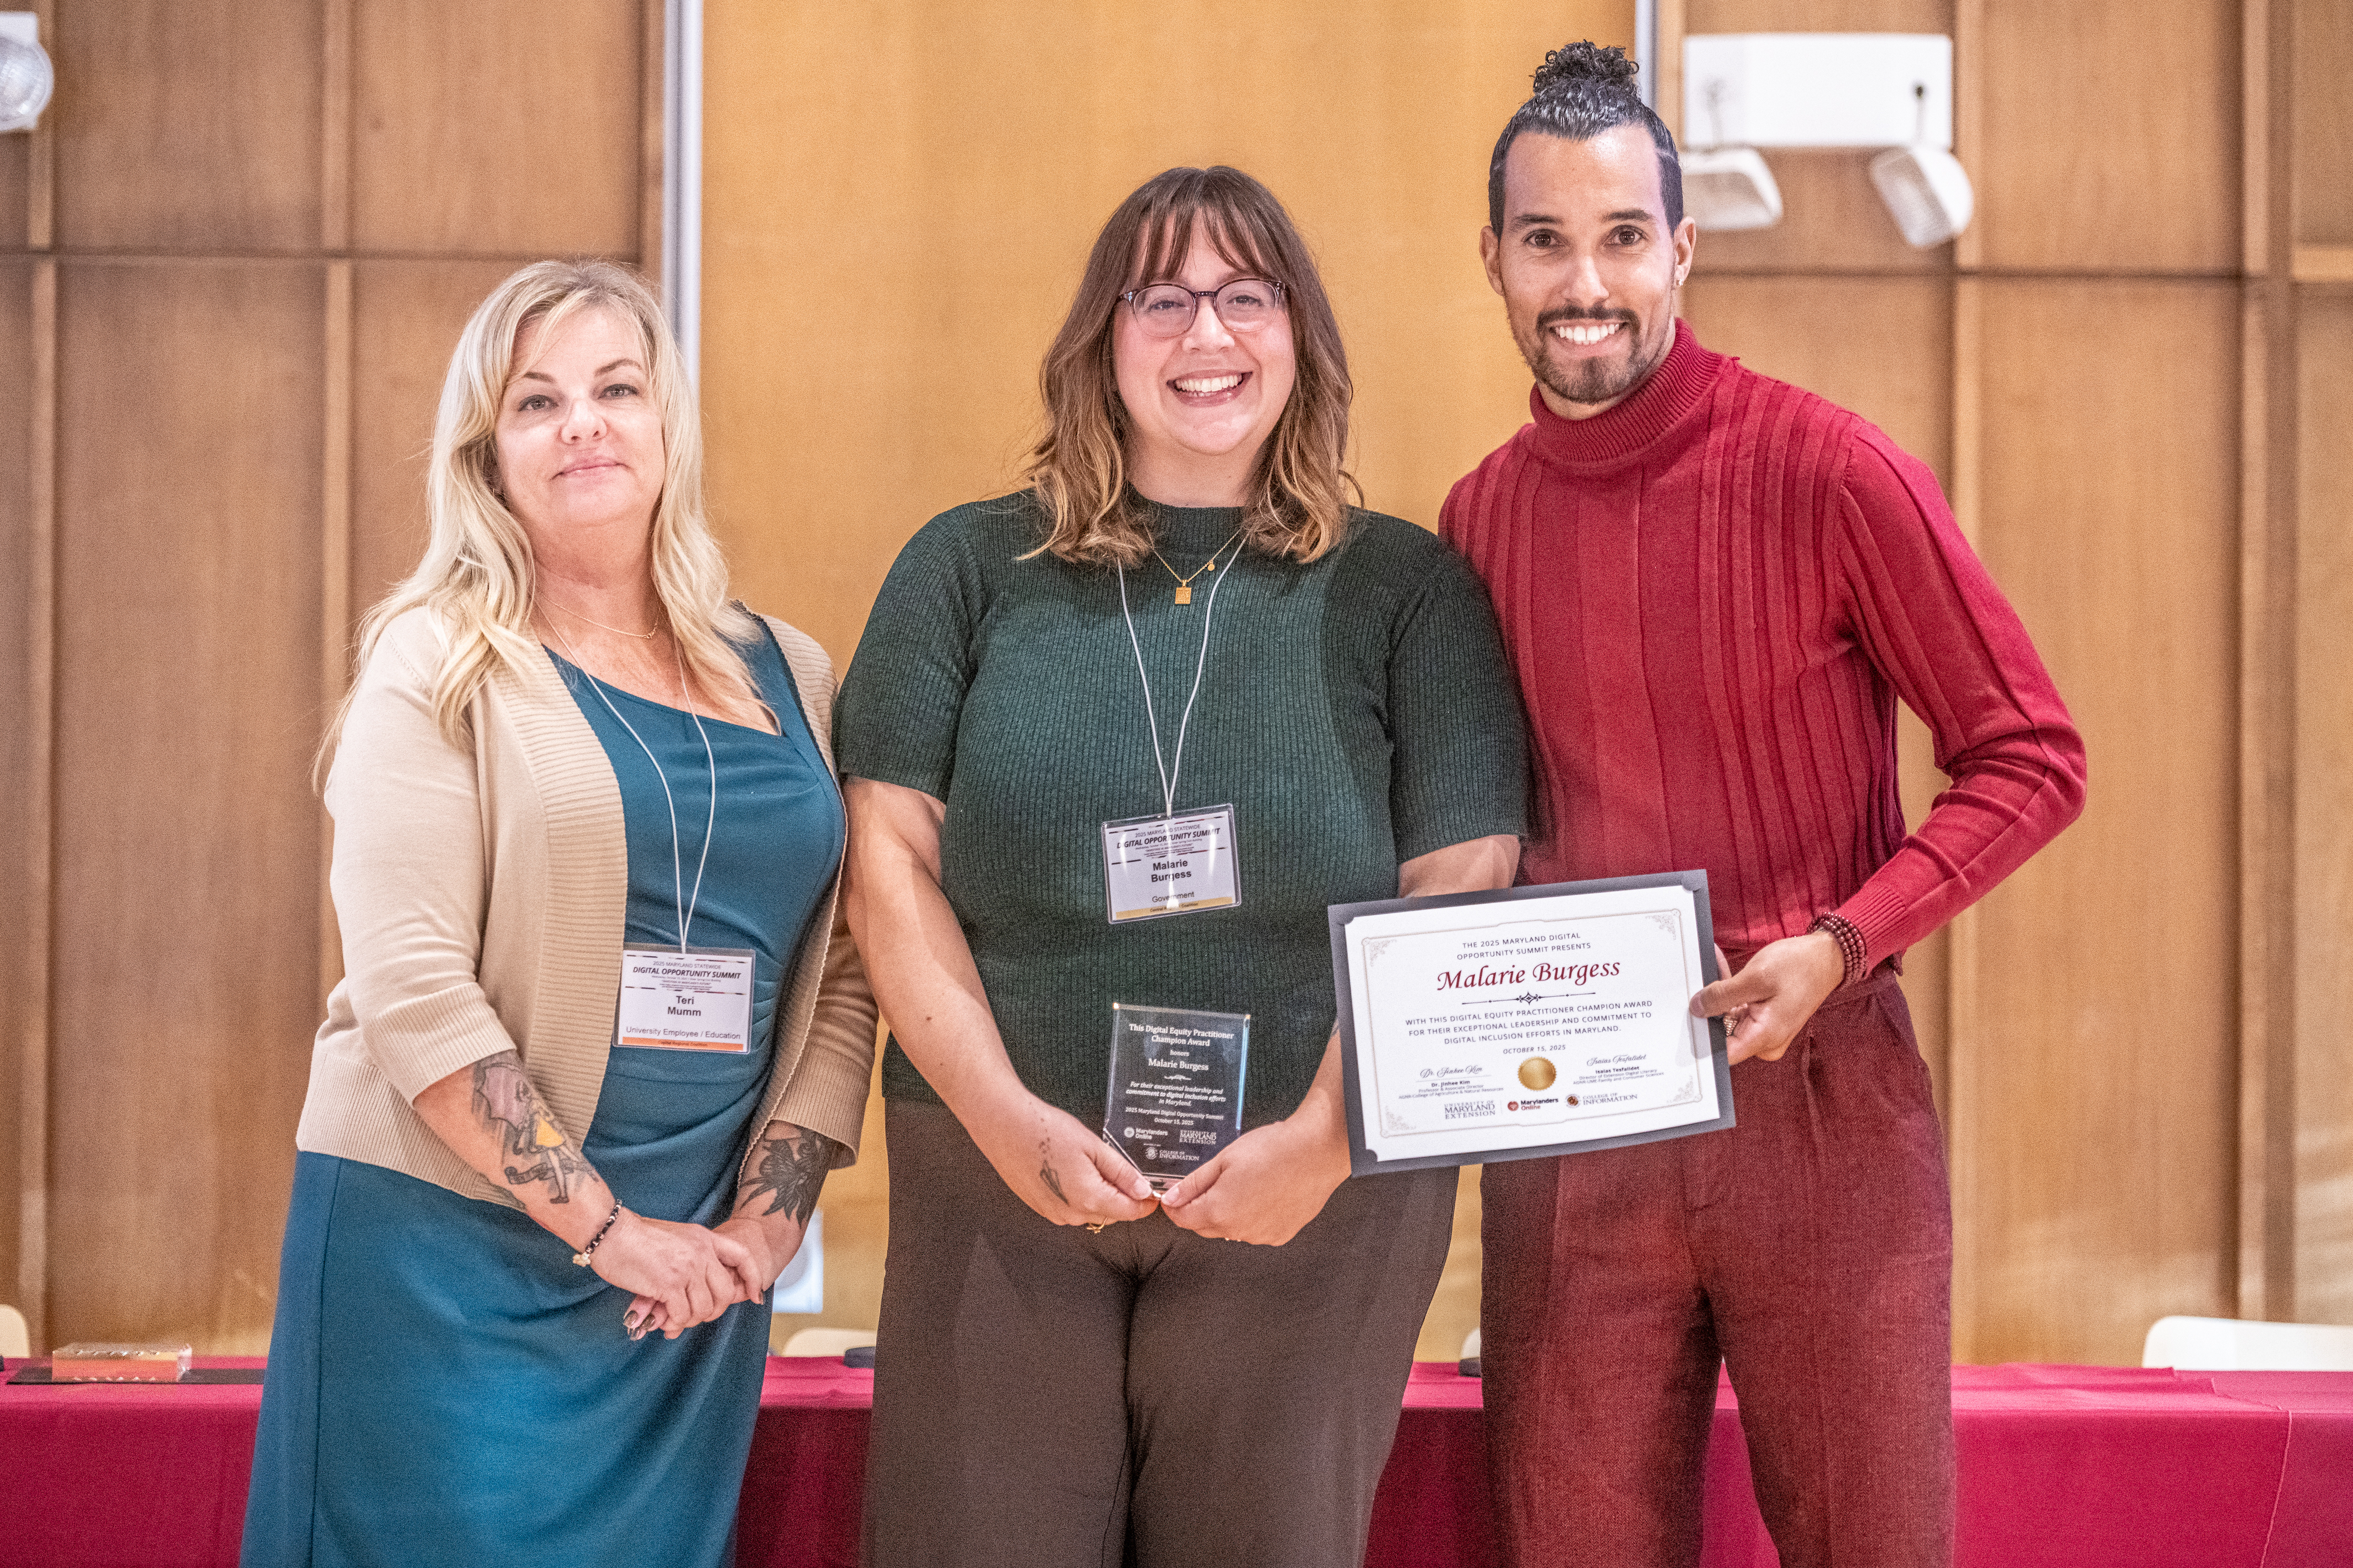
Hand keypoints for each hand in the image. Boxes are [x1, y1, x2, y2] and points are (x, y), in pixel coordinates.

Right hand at [625, 1212, 803, 1342]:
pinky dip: (673, 1322)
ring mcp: (687, 1268)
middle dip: (713, 1312)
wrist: (610, 1232)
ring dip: (688, 1320)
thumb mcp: (676, 1238)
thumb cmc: (636, 1238)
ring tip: (673, 1319)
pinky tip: (663, 1320)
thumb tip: (698, 1287)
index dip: (752, 1279)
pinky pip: (682, 1314)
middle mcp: (702, 1252)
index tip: (754, 1296)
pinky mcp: (669, 1284)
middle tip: (694, 1317)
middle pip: (726, 1293)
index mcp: (705, 1238)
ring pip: (704, 1309)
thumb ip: (692, 1256)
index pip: (743, 1257)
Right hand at [968, 1088, 1157, 1228]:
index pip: (1131, 1212)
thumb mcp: (1092, 1146)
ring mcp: (1054, 1214)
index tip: (1154, 1189)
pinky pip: (1072, 1208)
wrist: (1003, 1126)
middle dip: (1122, 1194)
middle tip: (1117, 1165)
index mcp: (1089, 1199)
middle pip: (1113, 1213)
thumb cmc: (1045, 1131)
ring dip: (1100, 1194)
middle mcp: (1071, 1214)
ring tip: (1088, 1161)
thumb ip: (1121, 1172)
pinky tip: (1070, 1168)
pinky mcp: (1041, 1208)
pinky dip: (1080, 1194)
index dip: (1146, 1201)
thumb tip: (1144, 1190)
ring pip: (1092, 1211)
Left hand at [1161, 1101, 1349, 1246]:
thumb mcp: (1224, 1159)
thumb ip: (1194, 1183)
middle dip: (1201, 1207)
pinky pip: (1255, 1230)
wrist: (1318, 1151)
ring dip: (1228, 1212)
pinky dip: (1252, 1216)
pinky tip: (1263, 1193)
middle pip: (1204, 1226)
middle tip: (1213, 1180)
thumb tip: (1172, 1197)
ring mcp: (1262, 1235)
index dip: (1175, 1204)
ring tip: (1245, 1182)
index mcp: (1219, 1211)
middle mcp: (1239, 1231)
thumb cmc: (1275, 1150)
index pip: (1183, 1218)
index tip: (1176, 1194)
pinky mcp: (1281, 1234)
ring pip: (1231, 1228)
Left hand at [1689, 930, 1844, 1064]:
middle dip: (1707, 1006)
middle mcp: (1765, 1041)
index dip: (1700, 1037)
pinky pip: (1739, 1009)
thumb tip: (1697, 1008)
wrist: (1827, 957)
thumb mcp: (1755, 977)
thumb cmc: (1799, 966)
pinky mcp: (1764, 1018)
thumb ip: (1723, 995)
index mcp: (1764, 1038)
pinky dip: (1730, 991)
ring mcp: (1765, 1030)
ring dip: (1718, 993)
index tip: (1682, 1018)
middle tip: (1691, 979)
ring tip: (1708, 964)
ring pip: (1728, 1017)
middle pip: (1722, 1033)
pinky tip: (1719, 966)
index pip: (1722, 1053)